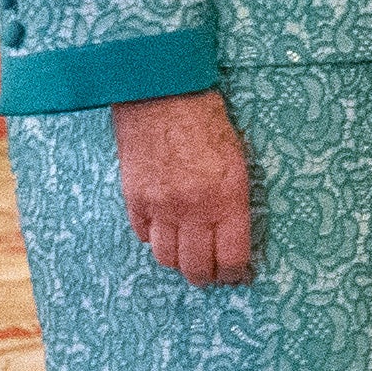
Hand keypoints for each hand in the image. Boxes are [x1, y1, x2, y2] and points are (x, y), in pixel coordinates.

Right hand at [117, 87, 253, 284]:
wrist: (163, 94)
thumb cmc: (207, 121)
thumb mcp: (237, 160)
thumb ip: (233, 201)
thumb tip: (232, 234)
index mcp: (227, 198)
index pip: (231, 257)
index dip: (234, 273)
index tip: (236, 274)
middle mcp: (193, 209)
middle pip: (196, 266)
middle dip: (206, 276)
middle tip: (210, 274)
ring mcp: (160, 206)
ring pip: (167, 258)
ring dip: (178, 262)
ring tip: (186, 258)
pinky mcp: (135, 198)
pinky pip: (143, 235)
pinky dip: (154, 238)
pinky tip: (163, 230)